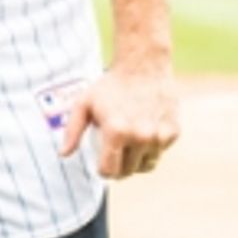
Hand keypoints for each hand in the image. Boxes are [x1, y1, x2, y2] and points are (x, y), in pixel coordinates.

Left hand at [60, 65, 179, 179]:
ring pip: (147, 165)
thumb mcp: (84, 103)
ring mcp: (159, 136)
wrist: (144, 66)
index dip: (103, 171)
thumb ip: (72, 131)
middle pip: (128, 171)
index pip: (109, 171)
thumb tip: (64, 154)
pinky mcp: (173, 132)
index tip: (102, 164)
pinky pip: (160, 152)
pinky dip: (152, 148)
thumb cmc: (110, 85)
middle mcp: (140, 137)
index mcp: (116, 133)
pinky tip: (145, 131)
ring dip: (137, 160)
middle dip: (119, 167)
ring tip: (130, 144)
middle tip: (115, 153)